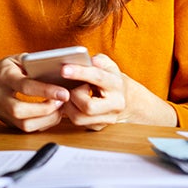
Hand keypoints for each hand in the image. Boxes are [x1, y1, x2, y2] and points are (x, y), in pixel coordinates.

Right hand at [0, 56, 70, 131]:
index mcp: (4, 78)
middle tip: (62, 102)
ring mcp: (2, 112)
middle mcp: (0, 97)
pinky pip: (26, 128)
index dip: (46, 91)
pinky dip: (42, 124)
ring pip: (24, 125)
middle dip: (46, 109)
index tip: (64, 93)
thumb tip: (57, 69)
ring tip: (59, 109)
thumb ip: (33, 63)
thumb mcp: (16, 60)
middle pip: (21, 111)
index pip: (25, 86)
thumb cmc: (2, 70)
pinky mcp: (7, 122)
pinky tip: (51, 114)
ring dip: (46, 119)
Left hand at [55, 54, 175, 128]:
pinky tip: (71, 102)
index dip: (80, 73)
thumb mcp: (108, 65)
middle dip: (74, 95)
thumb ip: (99, 61)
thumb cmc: (110, 78)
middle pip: (88, 107)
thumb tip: (91, 61)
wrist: (124, 98)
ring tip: (72, 94)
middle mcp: (115, 105)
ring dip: (69, 105)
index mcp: (116, 85)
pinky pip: (77, 122)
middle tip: (71, 87)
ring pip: (79, 118)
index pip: (98, 78)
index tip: (64, 70)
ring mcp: (107, 119)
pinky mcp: (98, 127)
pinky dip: (69, 111)